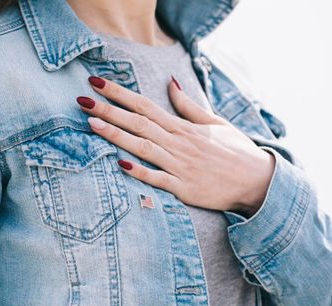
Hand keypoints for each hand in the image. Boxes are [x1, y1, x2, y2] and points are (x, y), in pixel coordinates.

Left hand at [76, 75, 274, 216]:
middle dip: (109, 110)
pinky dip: (139, 171)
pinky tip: (120, 163)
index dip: (120, 93)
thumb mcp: (215, 122)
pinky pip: (158, 178)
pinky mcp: (183, 188)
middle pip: (138, 123)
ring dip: (116, 135)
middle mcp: (178, 142)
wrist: (258, 182)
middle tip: (83, 100)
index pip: (145, 105)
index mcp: (183, 127)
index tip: (97, 83)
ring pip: (143, 146)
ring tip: (92, 124)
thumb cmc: (236, 151)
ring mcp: (180, 165)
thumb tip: (171, 82)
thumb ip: (188, 105)